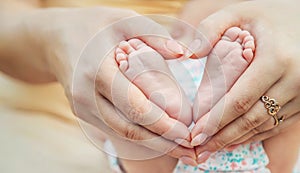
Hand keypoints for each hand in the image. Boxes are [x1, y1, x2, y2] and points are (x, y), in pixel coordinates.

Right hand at [16, 7, 194, 158]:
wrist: (55, 39)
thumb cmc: (93, 26)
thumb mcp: (124, 19)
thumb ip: (155, 34)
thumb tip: (183, 54)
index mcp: (98, 70)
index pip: (135, 106)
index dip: (163, 123)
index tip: (188, 132)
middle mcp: (86, 95)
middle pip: (129, 127)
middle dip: (162, 141)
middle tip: (189, 146)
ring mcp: (82, 107)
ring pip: (121, 133)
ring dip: (151, 143)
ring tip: (177, 146)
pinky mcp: (83, 112)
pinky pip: (113, 128)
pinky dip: (137, 135)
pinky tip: (156, 136)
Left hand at [187, 0, 299, 161]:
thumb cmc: (267, 17)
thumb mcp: (238, 13)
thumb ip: (210, 28)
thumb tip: (187, 54)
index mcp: (277, 59)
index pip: (240, 100)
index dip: (216, 120)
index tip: (196, 133)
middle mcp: (295, 80)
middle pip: (252, 118)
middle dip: (223, 136)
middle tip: (200, 147)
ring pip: (265, 126)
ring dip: (237, 139)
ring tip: (213, 146)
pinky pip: (278, 125)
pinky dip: (254, 135)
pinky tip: (235, 139)